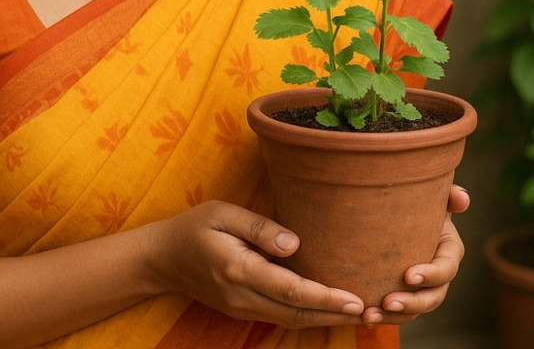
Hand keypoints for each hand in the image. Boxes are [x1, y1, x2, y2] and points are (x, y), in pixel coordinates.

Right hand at [150, 200, 369, 328]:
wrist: (162, 259)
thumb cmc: (193, 228)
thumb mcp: (221, 213)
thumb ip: (257, 226)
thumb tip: (294, 242)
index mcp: (238, 269)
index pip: (290, 289)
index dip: (325, 297)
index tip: (355, 299)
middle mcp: (243, 296)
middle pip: (297, 313)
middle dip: (336, 314)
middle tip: (372, 312)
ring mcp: (243, 308)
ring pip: (291, 320)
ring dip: (326, 319)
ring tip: (360, 314)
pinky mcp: (244, 310)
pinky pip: (282, 318)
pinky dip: (309, 317)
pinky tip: (330, 311)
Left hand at [370, 184, 470, 325]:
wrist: (393, 214)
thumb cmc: (415, 202)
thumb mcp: (431, 196)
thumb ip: (447, 194)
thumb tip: (462, 198)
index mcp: (448, 251)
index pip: (445, 269)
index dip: (431, 275)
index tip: (408, 275)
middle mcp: (439, 276)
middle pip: (433, 298)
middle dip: (412, 303)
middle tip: (387, 301)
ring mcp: (422, 290)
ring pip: (414, 312)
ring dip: (393, 317)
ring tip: (368, 316)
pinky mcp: (405, 296)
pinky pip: (398, 314)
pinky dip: (382, 318)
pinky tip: (363, 318)